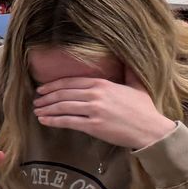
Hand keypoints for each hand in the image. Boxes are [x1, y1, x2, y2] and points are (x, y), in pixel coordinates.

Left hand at [34, 75, 172, 150]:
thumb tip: (127, 58)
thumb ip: (129, 71)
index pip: (71, 82)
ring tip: (37, 111)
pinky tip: (44, 120)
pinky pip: (68, 122)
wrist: (151, 130)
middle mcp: (96, 95)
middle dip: (47, 97)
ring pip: (63, 107)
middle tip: (36, 100)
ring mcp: (94, 110)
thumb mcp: (137, 86)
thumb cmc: (144, 109)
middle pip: (64, 94)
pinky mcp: (93, 126)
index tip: (42, 88)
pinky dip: (53, 121)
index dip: (54, 85)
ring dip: (47, 109)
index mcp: (103, 84)